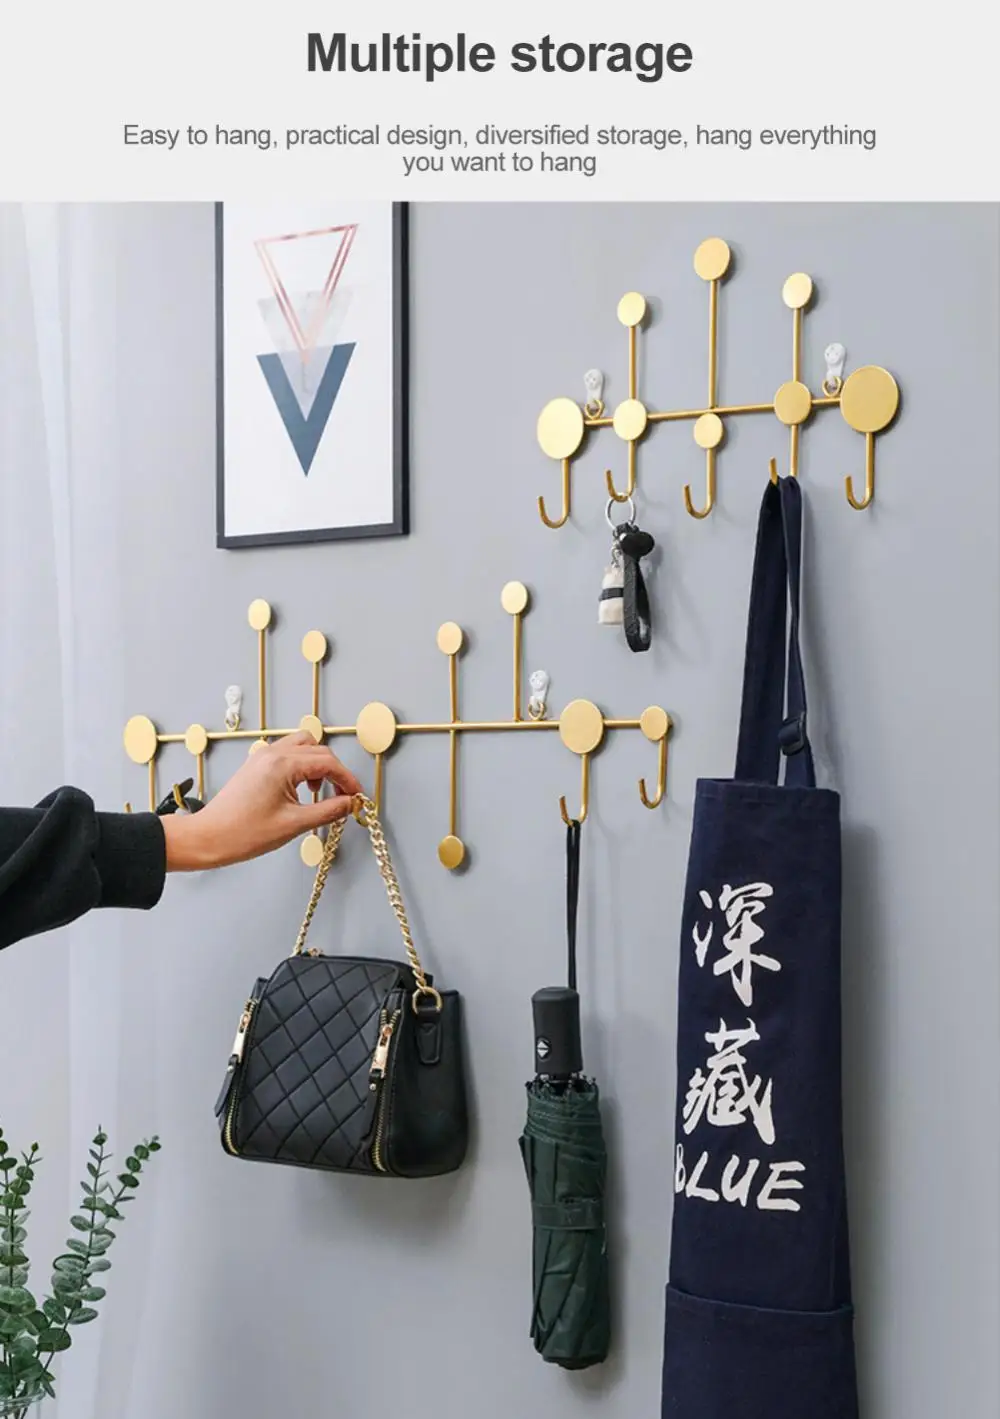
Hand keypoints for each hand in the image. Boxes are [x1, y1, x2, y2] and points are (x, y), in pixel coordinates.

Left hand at [160, 732, 362, 871]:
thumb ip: (328, 811)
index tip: (357, 797)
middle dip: (336, 772)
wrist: (209, 837)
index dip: (347, 780)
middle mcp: (273, 753)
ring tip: (320, 792)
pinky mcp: (256, 765)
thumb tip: (350, 804)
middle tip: (343, 796)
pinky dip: (302, 766)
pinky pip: (288, 754)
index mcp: (283, 765)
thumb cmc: (244, 833)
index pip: (328, 763)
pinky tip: (301, 790)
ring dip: (318, 765)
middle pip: (318, 750)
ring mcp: (262, 757)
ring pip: (303, 746)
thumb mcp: (294, 824)